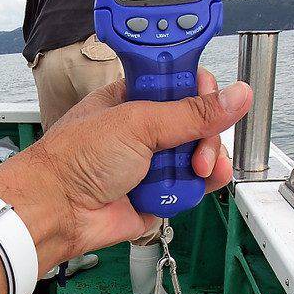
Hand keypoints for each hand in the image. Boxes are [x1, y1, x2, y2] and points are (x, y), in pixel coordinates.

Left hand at [32, 70, 251, 258]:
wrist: (58, 211)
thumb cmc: (76, 159)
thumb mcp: (138, 123)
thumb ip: (191, 112)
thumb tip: (235, 96)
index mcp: (133, 98)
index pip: (180, 82)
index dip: (199, 85)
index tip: (210, 92)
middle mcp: (145, 129)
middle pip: (198, 121)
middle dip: (206, 132)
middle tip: (197, 147)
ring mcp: (152, 163)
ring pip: (199, 155)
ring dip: (207, 160)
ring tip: (197, 169)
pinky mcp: (158, 194)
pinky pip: (192, 186)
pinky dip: (201, 185)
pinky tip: (203, 181)